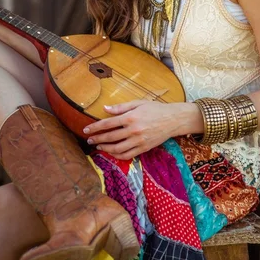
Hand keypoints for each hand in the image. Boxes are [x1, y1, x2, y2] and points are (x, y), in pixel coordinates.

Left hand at [83, 100, 201, 159]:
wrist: (173, 119)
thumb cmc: (155, 108)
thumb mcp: (138, 103)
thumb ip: (121, 107)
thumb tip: (105, 109)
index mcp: (130, 117)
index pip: (107, 124)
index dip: (95, 127)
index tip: (86, 130)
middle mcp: (133, 130)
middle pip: (110, 137)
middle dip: (97, 138)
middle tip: (89, 140)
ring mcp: (139, 141)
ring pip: (117, 149)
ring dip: (105, 148)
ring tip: (99, 145)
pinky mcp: (144, 148)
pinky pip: (128, 155)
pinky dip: (117, 155)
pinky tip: (112, 152)